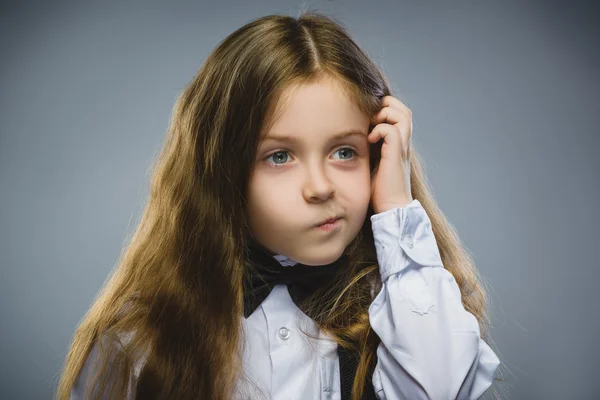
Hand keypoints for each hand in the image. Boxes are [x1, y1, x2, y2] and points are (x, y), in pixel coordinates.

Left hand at [368, 95, 412, 213]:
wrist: (391, 208)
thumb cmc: (380, 191)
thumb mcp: (373, 163)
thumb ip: (370, 149)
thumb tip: (353, 139)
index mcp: (398, 144)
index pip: (400, 114)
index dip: (386, 109)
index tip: (368, 119)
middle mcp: (403, 143)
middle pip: (404, 110)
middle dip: (387, 107)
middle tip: (370, 118)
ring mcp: (402, 148)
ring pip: (403, 115)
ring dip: (385, 115)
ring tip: (371, 127)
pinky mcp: (396, 155)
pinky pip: (392, 130)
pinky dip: (380, 129)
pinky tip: (370, 140)